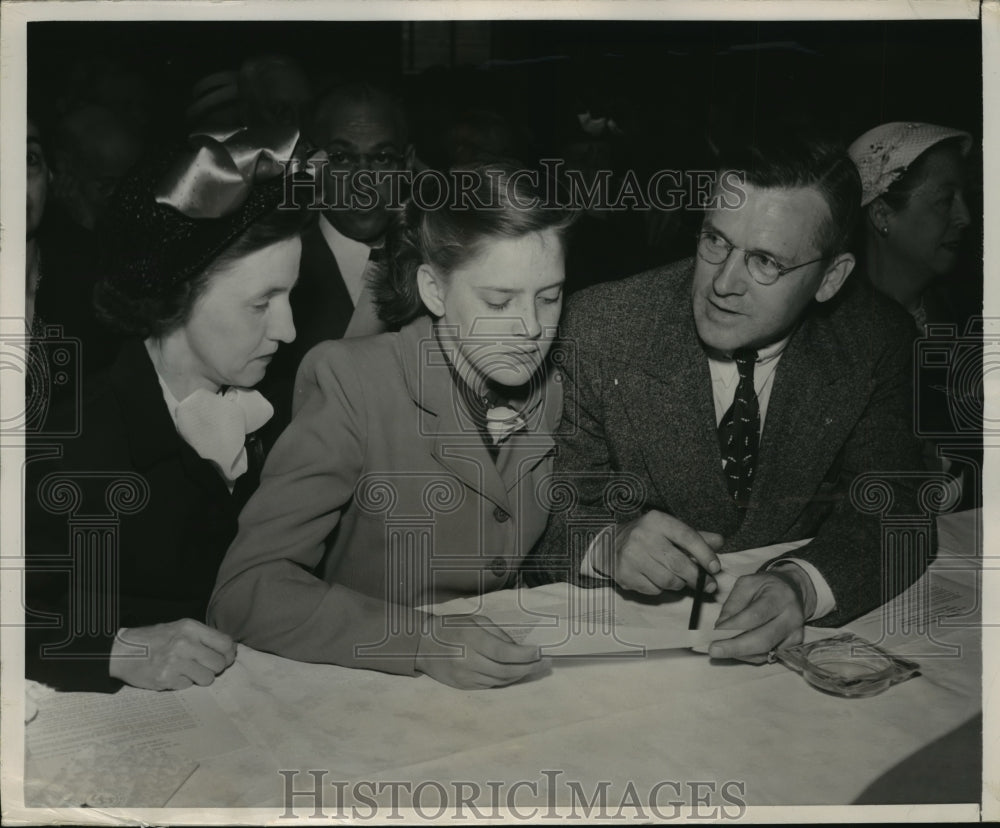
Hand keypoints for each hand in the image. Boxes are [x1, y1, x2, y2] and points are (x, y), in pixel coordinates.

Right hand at [108, 619, 236, 689]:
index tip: (224, 658)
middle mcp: (185, 643)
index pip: (225, 643)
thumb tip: (230, 650)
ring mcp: (175, 662)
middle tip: (204, 666)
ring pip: (207, 678)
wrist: (122, 651)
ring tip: (187, 671)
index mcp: (190, 628)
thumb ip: (203, 637)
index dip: (228, 654)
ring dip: (200, 677)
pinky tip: (172, 675)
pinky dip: (183, 683)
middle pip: (219, 663)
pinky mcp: (166, 679)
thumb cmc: (154, 640)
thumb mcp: (180, 629)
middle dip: (215, 668)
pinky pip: (188, 686)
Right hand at [415, 614, 547, 689]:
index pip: (504, 652)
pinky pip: (491, 685)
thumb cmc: (452, 627)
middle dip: (529, 667)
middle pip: (506, 670)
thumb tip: (518, 647)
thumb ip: (497, 633)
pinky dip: (506, 680)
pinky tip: (516, 673)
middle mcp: (469, 661)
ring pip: (501, 681)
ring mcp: (466, 677)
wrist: (423, 645)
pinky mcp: (464, 686)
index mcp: (472, 640)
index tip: (540, 651)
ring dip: (520, 675)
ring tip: (535, 668)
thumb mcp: (475, 620)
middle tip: (545, 662)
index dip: (525, 654)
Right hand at [593, 510, 723, 594]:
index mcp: (657, 520)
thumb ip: (695, 537)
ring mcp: (631, 556)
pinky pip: (654, 590)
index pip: (687, 537)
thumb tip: (720, 541)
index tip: (715, 568)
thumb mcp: (669, 530)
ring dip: (678, 584)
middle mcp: (642, 536)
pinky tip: (655, 579)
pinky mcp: (625, 574)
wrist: (608, 545)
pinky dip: (660, 589)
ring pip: (668, 581)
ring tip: (675, 578)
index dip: (704, 554)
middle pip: (679, 564)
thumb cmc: (646, 537)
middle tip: (708, 585)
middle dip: (697, 578)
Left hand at [709, 569, 812, 662]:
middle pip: (763, 640)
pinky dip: (749, 655)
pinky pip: (768, 656)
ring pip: (765, 652)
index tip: (716, 632)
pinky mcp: (794, 645)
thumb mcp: (746, 584)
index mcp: (779, 596)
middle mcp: (792, 617)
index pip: (756, 615)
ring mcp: (795, 633)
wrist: (792, 590)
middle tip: (714, 650)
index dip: (734, 626)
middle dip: (735, 647)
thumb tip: (721, 627)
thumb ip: (733, 604)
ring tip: (722, 649)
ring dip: (740, 653)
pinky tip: (738, 649)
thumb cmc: (765, 586)